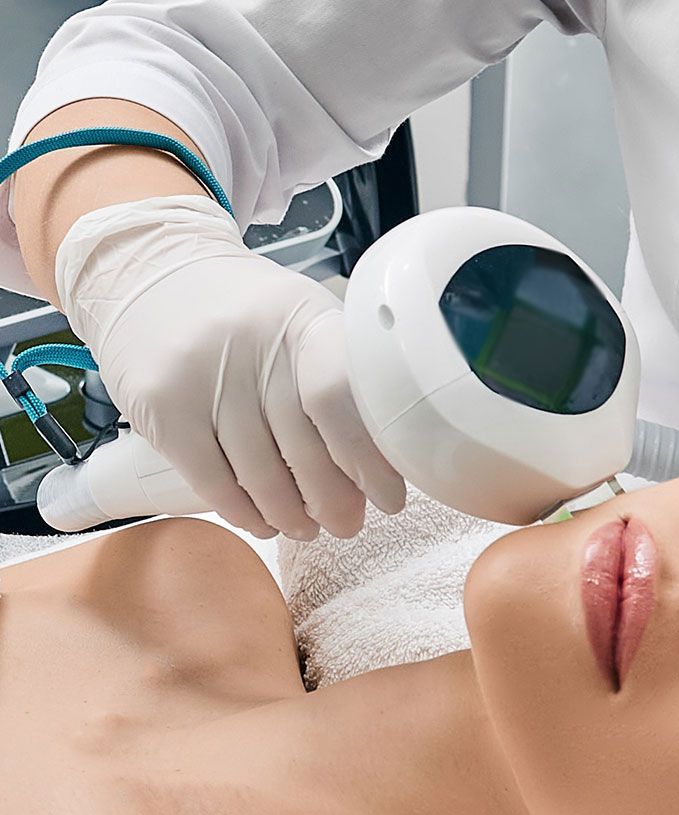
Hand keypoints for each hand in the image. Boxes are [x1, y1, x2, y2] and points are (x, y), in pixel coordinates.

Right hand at [55, 194, 405, 538]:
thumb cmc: (241, 313)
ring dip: (291, 516)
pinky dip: (244, 514)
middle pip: (305, 448)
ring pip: (261, 476)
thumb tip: (375, 466)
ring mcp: (202, 375)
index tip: (387, 497)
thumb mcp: (298, 319)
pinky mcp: (163, 407)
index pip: (343, 398)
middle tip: (347, 524)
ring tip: (307, 528)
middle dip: (334, 502)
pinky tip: (262, 522)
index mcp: (303, 320)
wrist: (144, 274)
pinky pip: (213, 483)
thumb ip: (336, 377)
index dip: (370, 459)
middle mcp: (254, 344)